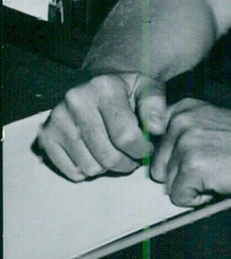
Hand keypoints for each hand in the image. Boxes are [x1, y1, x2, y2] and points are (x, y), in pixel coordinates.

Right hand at [36, 73, 167, 180]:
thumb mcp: (147, 88)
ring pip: (91, 168)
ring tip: (115, 152)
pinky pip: (73, 172)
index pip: (126, 136)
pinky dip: (89, 170)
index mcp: (104, 87)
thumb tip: (156, 129)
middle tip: (133, 155)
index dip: (142, 150)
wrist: (96, 86)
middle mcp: (76, 101)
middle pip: (108, 156)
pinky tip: (96, 153)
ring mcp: (58, 119)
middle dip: (127, 162)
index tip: (147, 148)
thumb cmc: (126, 91)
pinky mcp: (46, 136)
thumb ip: (155, 106)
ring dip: (108, 167)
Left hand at [150, 100, 230, 207]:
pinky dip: (199, 200)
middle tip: (216, 170)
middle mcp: (182, 121)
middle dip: (182, 177)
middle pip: (159, 168)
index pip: (157, 144)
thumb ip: (189, 136)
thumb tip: (163, 164)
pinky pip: (179, 198)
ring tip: (222, 175)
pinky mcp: (194, 167)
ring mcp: (186, 143)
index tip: (198, 159)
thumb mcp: (216, 127)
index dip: (176, 160)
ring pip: (169, 185)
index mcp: (186, 108)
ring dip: (193, 188)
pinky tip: (223, 185)